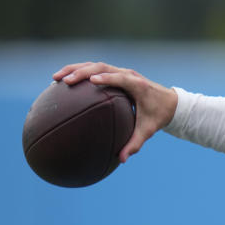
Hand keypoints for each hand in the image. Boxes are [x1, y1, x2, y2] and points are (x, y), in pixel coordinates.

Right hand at [52, 62, 177, 161]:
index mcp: (138, 86)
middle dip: (83, 72)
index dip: (108, 78)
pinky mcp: (116, 74)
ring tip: (56, 78)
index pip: (121, 78)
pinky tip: (63, 81)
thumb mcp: (148, 131)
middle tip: (65, 81)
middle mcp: (129, 75)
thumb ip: (135, 144)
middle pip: (103, 67)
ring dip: (76, 69)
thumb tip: (121, 160)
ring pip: (96, 65)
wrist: (169, 102)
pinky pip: (96, 70)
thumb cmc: (157, 117)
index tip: (92, 81)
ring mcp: (121, 72)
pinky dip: (80, 72)